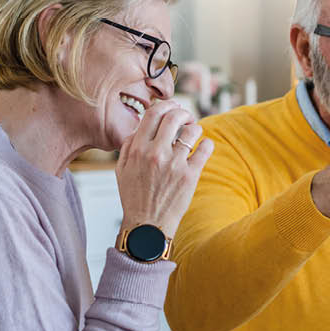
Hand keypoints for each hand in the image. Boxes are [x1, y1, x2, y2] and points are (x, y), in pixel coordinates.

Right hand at [116, 100, 213, 236]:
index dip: (166, 105)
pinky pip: (205, 149)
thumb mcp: (122, 169)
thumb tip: (142, 126)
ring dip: (195, 127)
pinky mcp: (190, 175)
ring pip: (191, 131)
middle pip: (174, 117)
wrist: (147, 225)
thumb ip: (129, 145)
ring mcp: (174, 164)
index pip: (153, 114)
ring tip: (195, 132)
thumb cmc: (134, 197)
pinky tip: (205, 145)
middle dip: (184, 112)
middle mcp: (155, 153)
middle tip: (187, 117)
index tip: (173, 107)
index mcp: (137, 149)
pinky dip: (207, 144)